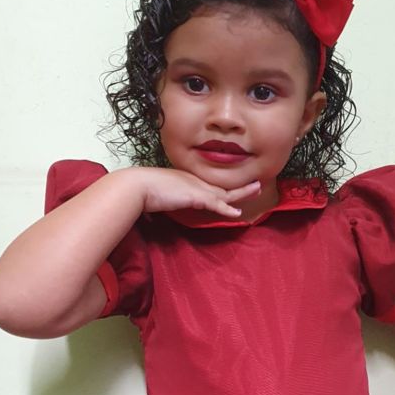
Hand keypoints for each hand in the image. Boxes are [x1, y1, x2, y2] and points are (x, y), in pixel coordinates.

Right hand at [136, 166, 261, 217]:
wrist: (138, 186)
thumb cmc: (142, 191)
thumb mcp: (158, 196)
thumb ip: (163, 202)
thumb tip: (156, 214)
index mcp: (187, 180)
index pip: (209, 186)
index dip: (223, 189)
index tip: (232, 189)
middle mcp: (194, 181)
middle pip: (222, 186)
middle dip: (240, 186)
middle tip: (256, 184)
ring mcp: (196, 188)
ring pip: (225, 193)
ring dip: (242, 193)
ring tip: (256, 189)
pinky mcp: (196, 197)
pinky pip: (216, 204)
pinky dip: (227, 209)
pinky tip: (237, 214)